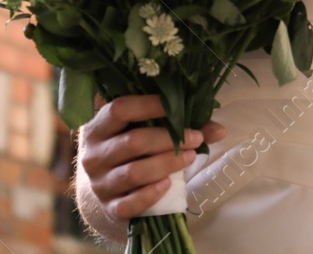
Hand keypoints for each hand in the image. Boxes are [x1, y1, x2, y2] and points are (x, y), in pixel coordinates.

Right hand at [77, 92, 229, 220]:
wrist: (106, 190)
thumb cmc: (129, 153)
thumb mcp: (142, 133)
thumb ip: (177, 126)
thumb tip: (220, 130)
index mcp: (97, 127)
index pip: (120, 109)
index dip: (149, 105)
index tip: (177, 106)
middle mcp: (93, 155)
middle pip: (132, 142)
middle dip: (169, 139)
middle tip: (194, 138)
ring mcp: (99, 184)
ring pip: (134, 173)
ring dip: (166, 163)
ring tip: (189, 157)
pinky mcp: (111, 208)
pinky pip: (131, 203)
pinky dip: (151, 193)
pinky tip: (169, 184)